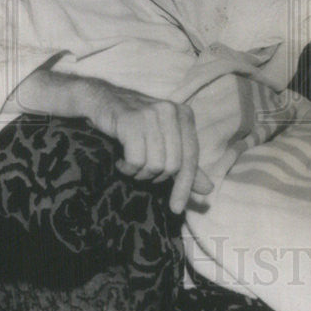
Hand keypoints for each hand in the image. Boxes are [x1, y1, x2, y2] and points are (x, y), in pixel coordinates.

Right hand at [84, 82, 212, 212]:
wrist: (102, 101)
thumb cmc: (135, 125)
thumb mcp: (164, 142)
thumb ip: (186, 166)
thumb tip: (208, 189)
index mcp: (185, 115)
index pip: (191, 158)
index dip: (184, 186)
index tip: (176, 208)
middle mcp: (172, 111)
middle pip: (173, 165)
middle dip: (155, 176)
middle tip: (140, 169)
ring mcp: (153, 114)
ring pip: (155, 165)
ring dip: (139, 172)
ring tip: (129, 161)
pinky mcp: (132, 120)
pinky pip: (136, 160)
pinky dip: (126, 167)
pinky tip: (120, 158)